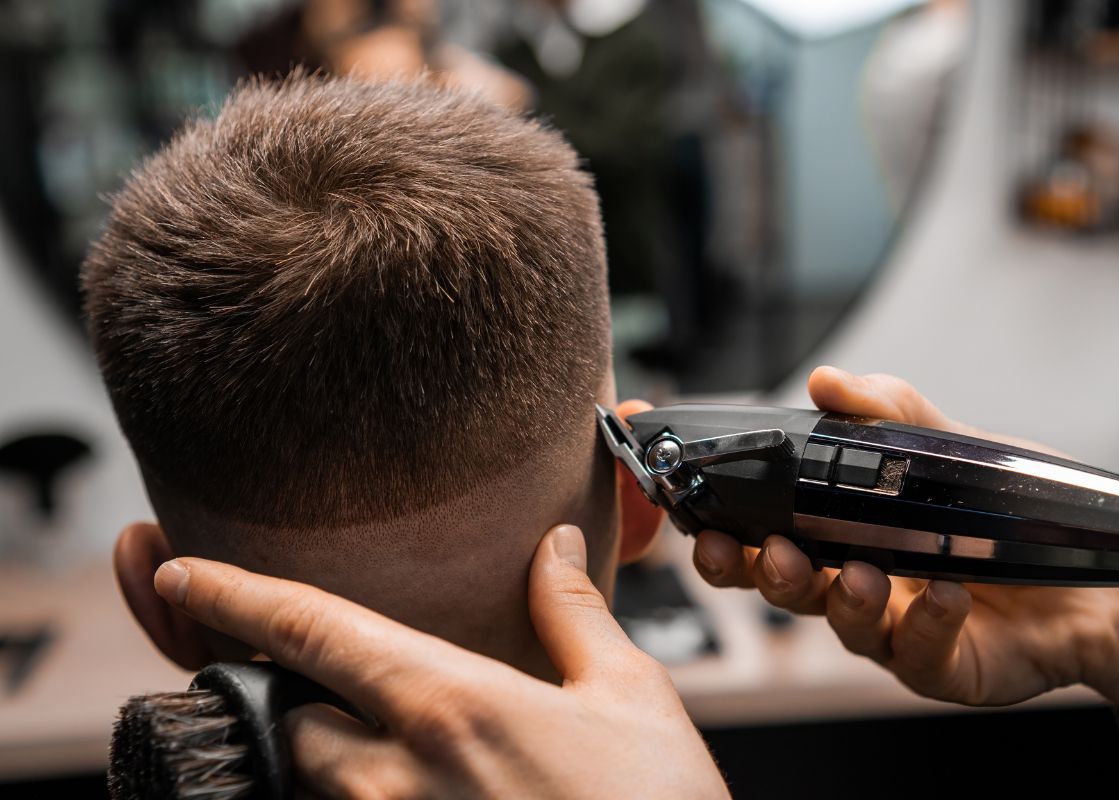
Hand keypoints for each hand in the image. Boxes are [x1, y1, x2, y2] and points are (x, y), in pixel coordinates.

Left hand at [153, 525, 728, 798]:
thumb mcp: (631, 695)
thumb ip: (573, 613)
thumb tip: (555, 545)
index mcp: (450, 705)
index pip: (311, 629)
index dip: (234, 593)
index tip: (182, 571)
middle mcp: (397, 779)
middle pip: (287, 720)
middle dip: (294, 696)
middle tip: (339, 686)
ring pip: (308, 788)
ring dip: (327, 758)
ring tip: (397, 747)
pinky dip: (354, 799)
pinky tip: (425, 784)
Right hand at [693, 366, 1118, 732]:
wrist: (1093, 566)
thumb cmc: (1008, 512)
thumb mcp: (950, 448)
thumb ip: (888, 413)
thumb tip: (827, 382)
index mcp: (843, 535)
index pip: (764, 540)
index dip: (725, 539)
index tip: (702, 524)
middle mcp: (859, 585)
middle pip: (786, 590)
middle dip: (763, 575)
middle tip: (768, 553)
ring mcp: (898, 631)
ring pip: (845, 627)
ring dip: (843, 601)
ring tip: (863, 576)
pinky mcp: (947, 667)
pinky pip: (924, 655)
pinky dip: (930, 623)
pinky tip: (949, 593)